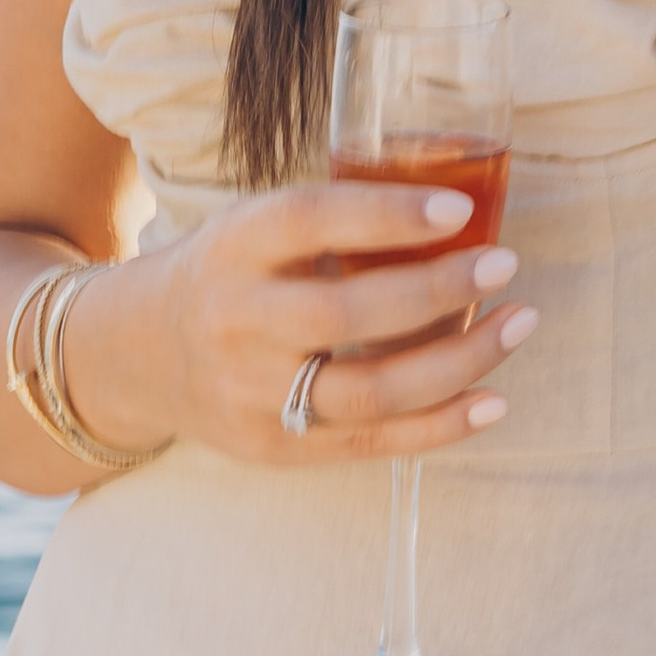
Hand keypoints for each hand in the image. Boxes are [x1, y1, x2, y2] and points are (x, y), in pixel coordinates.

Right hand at [65, 181, 534, 464]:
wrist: (136, 354)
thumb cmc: (232, 271)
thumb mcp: (258, 225)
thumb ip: (338, 218)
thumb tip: (465, 207)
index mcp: (234, 245)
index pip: (309, 221)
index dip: (386, 215)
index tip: (461, 209)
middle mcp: (236, 320)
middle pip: (343, 314)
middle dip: (436, 290)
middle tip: (505, 263)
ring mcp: (250, 393)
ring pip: (366, 390)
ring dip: (456, 361)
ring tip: (519, 323)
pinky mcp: (271, 448)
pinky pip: (366, 442)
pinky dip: (438, 426)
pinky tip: (492, 401)